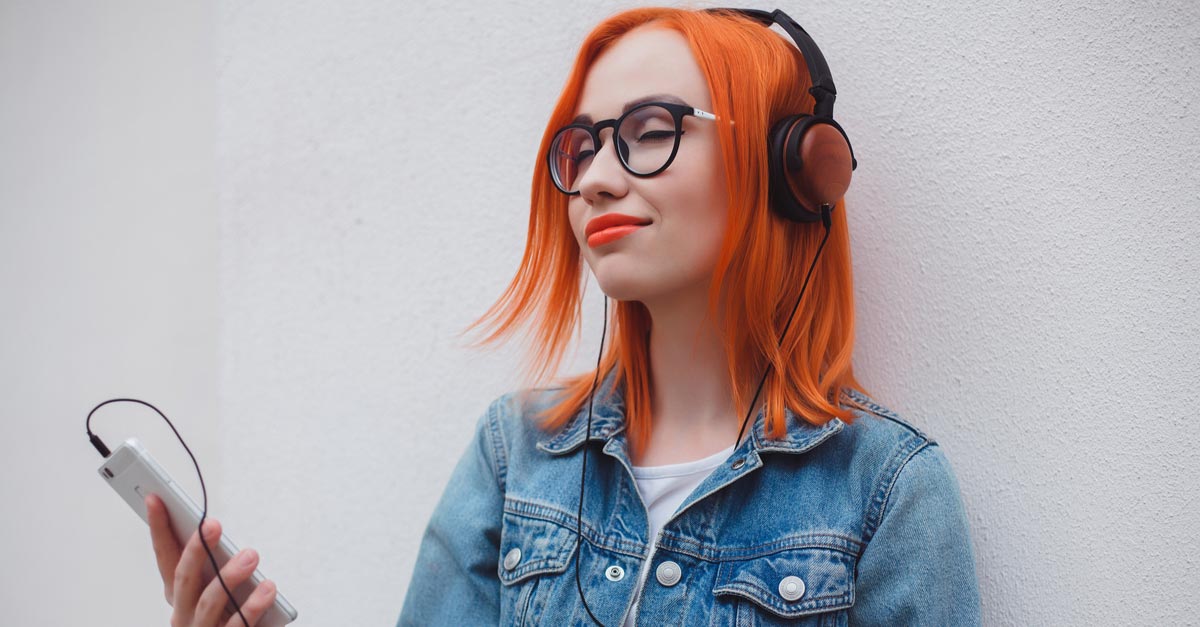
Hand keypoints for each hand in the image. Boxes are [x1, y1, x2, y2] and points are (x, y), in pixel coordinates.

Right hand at [146, 494, 277, 626]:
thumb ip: (212, 564)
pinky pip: (238, 625)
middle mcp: (183, 613)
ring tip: (251, 555)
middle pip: (183, 578)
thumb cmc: (225, 616)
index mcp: (179, 594)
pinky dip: (252, 606)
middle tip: (213, 524)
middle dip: (196, 550)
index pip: (164, 557)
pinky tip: (268, 589)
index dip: (158, 529)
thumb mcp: (212, 588)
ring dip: (228, 576)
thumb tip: (212, 527)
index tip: (155, 499)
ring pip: (209, 602)